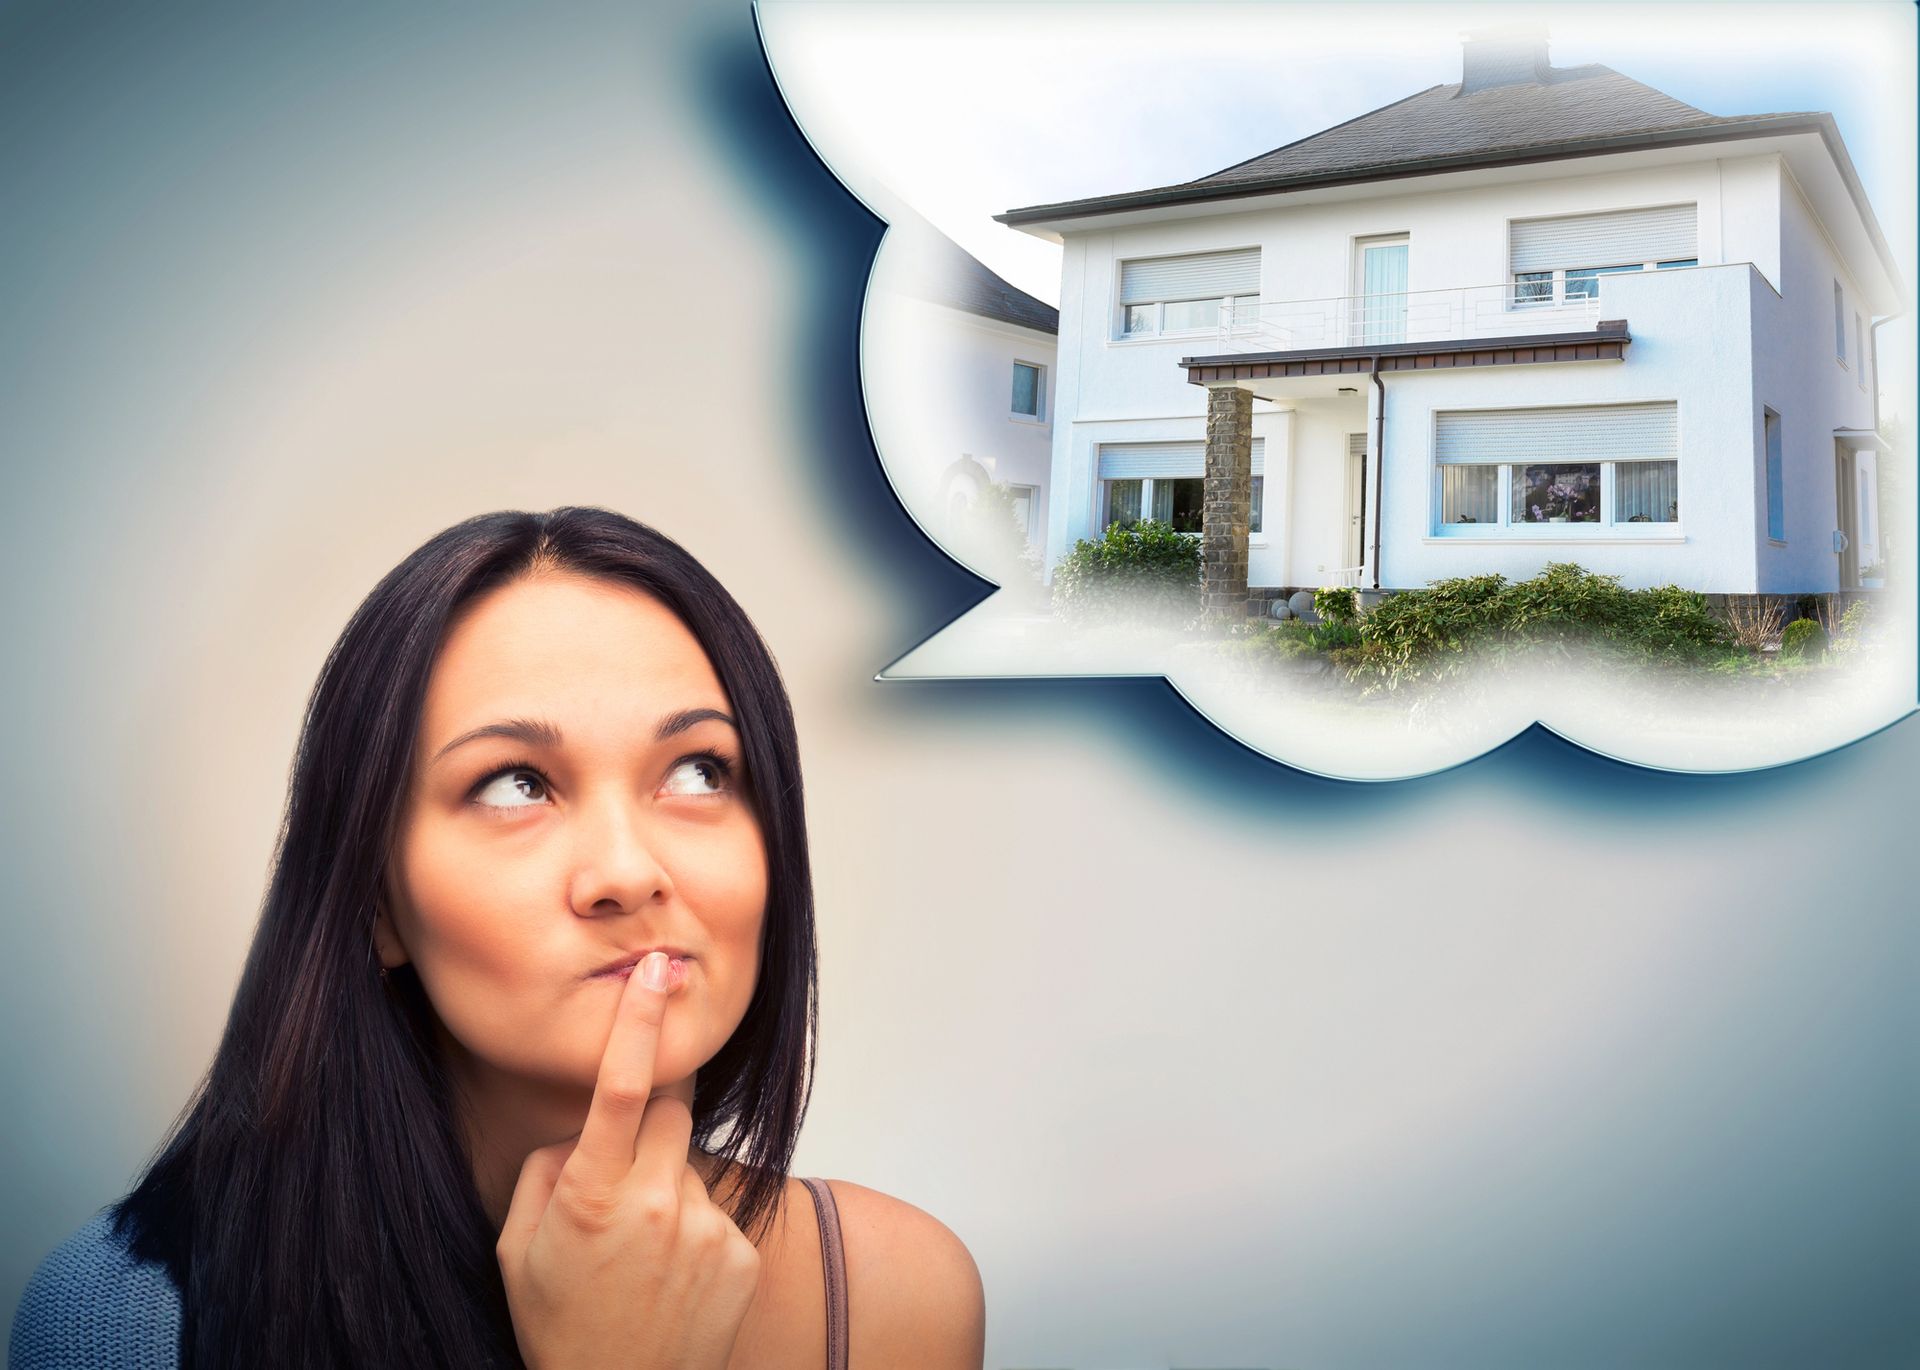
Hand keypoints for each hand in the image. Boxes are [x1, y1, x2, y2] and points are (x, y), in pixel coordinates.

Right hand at [497, 951, 761, 1369]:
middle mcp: (656, 1202)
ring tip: (640, 1260)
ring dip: (666, 1192)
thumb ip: (546, 1171)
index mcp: (593, 1194)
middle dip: (648, 1120)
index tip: (655, 968)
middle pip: (669, 1110)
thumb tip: (583, 1128)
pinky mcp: (743, 1253)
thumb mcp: (516, 1252)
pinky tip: (671, 1282)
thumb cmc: (559, 1328)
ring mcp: (707, 1228)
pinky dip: (694, 1235)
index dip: (637, 1021)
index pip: (619, 1086)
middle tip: (620, 1178)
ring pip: (688, 1168)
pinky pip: (717, 1213)